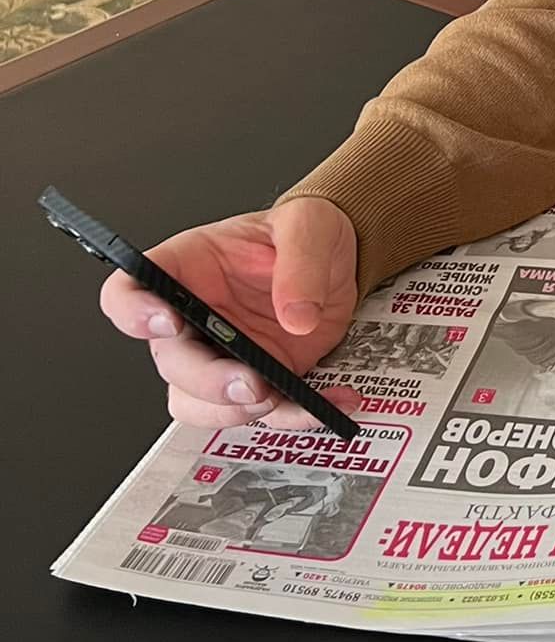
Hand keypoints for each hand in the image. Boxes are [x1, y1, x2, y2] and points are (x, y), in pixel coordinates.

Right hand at [99, 197, 359, 430]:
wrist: (337, 260)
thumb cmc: (305, 232)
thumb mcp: (309, 225)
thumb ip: (301, 261)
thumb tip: (297, 314)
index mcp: (188, 268)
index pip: (129, 291)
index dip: (133, 311)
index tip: (166, 321)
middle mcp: (194, 318)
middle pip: (171, 362)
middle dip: (206, 381)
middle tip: (251, 382)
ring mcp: (221, 355)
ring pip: (198, 403)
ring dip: (234, 410)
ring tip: (280, 396)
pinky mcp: (258, 379)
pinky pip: (261, 413)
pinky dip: (295, 416)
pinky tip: (329, 400)